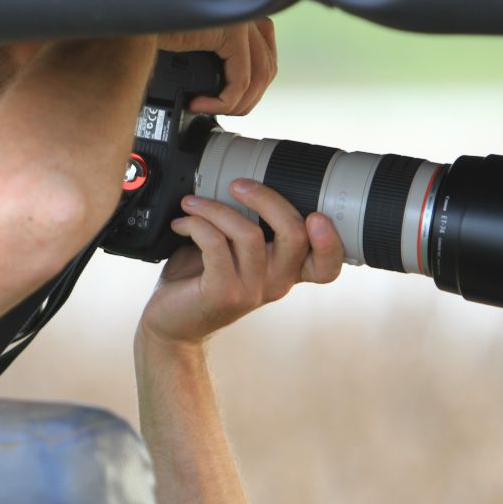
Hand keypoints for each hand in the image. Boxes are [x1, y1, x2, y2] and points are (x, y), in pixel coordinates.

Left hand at [138, 179, 342, 347]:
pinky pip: (215, 243)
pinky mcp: (222, 293)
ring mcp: (251, 291)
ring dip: (216, 208)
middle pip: (294, 234)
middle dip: (266, 198)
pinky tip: (182, 224)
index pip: (326, 266)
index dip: (331, 242)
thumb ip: (247, 225)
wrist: (171, 323)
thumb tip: (242, 180)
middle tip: (237, 184)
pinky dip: (196, 223)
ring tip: (192, 203)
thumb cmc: (200, 281)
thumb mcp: (232, 251)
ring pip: (249, 233)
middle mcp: (275, 284)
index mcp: (285, 272)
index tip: (317, 216)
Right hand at [158, 19, 276, 115]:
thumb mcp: (195, 47)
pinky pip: (240, 80)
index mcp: (242, 15)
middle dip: (246, 99)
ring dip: (235, 104)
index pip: (266, 59)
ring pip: (259, 78)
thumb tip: (223, 91)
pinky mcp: (232, 32)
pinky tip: (200, 104)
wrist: (138, 17)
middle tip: (218, 112)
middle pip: (267, 69)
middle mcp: (247, 14)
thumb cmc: (156, 28)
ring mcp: (242, 21)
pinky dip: (224, 101)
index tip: (225, 103)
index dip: (251, 89)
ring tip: (209, 110)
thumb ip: (215, 60)